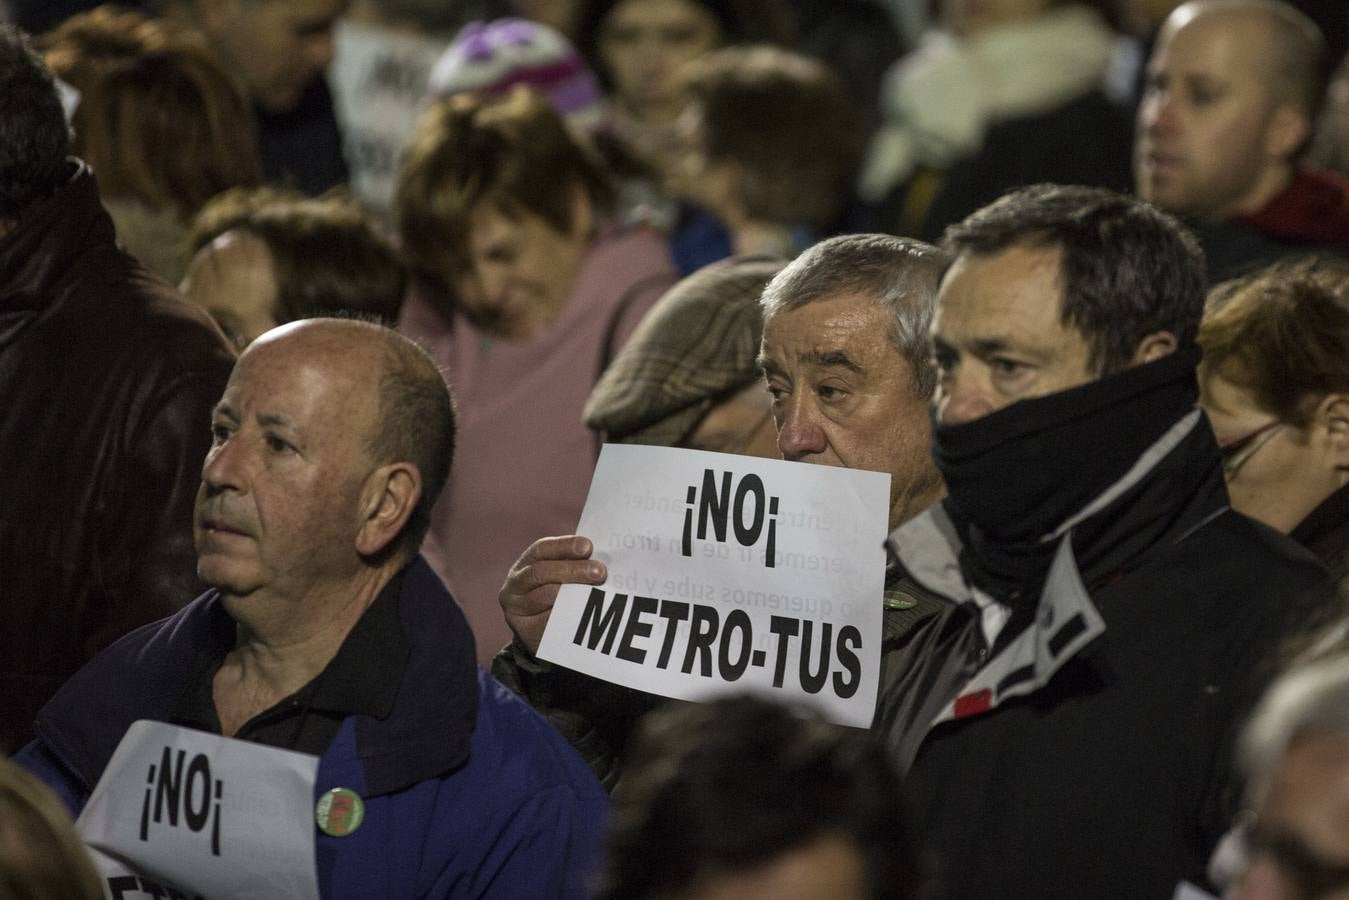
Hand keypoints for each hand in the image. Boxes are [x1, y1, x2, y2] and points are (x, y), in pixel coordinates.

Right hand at [500, 535, 606, 654]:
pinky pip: (549, 621)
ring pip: (545, 596)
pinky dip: (568, 615)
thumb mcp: (560, 575)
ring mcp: (518, 608)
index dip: (564, 546)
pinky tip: (586, 613)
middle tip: (600, 571)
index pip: (542, 549)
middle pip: (542, 572)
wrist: (543, 632)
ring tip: (598, 592)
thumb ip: (575, 563)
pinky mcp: (526, 630)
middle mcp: (516, 584)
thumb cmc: (557, 594)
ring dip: (575, 592)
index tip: (587, 547)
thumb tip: (603, 556)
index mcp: (526, 563)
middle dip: (573, 569)